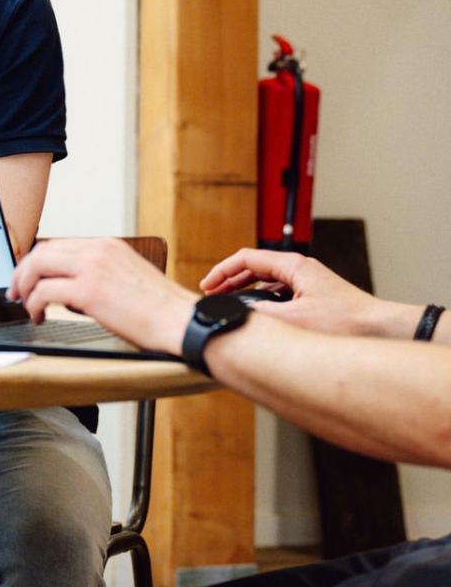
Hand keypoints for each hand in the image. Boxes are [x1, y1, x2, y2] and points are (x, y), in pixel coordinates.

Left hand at [8, 238, 195, 354]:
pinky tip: (38, 317)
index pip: (57, 245)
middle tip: (15, 292)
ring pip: (37, 267)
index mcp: (107, 245)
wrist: (181, 322)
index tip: (27, 278)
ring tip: (26, 306)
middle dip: (22, 273)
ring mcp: (92, 268)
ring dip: (24, 288)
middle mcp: (98, 250)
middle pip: (42, 252)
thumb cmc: (158, 310)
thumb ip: (97, 275)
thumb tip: (67, 290)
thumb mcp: (125, 278)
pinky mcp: (89, 291)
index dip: (36, 262)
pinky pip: (44, 292)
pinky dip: (34, 304)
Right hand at [199, 248, 418, 338]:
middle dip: (230, 281)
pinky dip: (261, 298)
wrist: (380, 328)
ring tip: (229, 303)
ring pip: (265, 280)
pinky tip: (257, 313)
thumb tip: (234, 314)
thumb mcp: (294, 318)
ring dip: (245, 290)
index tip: (207, 286)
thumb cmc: (345, 321)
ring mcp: (306, 281)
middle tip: (212, 295)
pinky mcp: (312, 294)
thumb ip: (261, 313)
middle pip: (253, 267)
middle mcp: (298, 269)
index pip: (245, 258)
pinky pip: (278, 291)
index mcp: (292, 265)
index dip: (221, 271)